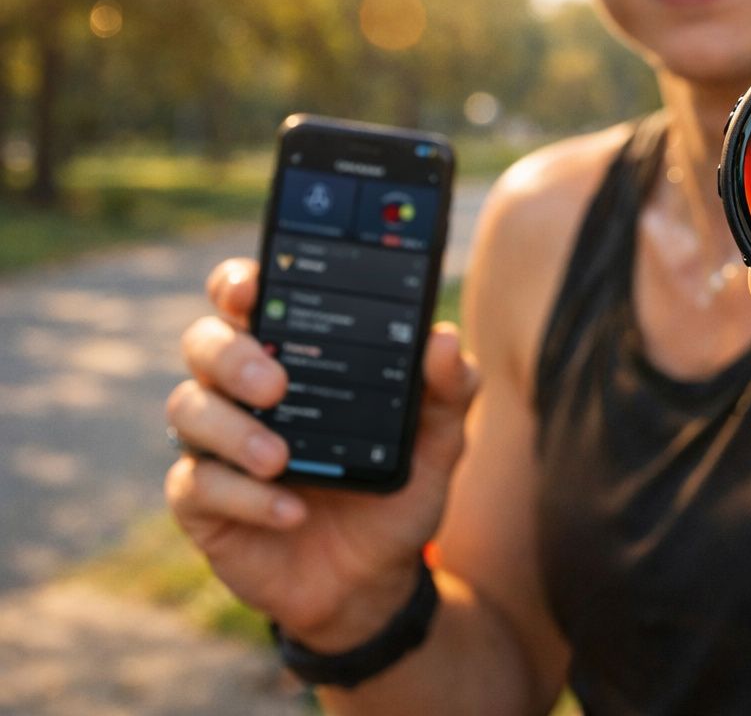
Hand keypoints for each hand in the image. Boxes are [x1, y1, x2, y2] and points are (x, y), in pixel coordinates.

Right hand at [165, 258, 478, 646]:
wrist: (375, 580)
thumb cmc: (396, 491)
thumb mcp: (438, 440)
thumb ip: (449, 390)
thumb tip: (443, 340)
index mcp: (295, 356)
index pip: (250, 300)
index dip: (240, 283)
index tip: (253, 286)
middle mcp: (245, 391)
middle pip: (203, 343)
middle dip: (230, 354)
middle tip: (275, 381)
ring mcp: (218, 445)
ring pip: (188, 410)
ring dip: (233, 430)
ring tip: (281, 458)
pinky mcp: (205, 503)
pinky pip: (198, 486)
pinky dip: (245, 497)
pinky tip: (291, 510)